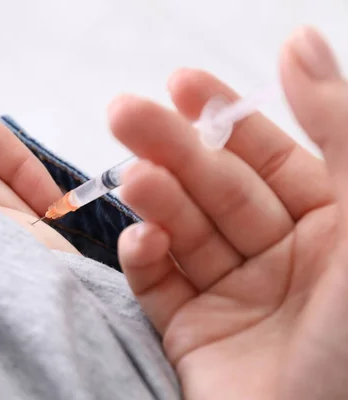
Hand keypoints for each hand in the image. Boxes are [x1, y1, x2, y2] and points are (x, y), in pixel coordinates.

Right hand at [113, 27, 347, 398]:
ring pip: (183, 230)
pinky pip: (159, 284)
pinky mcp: (192, 334)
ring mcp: (233, 296)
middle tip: (125, 112)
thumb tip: (298, 40)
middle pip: (215, 187)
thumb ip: (341, 128)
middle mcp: (281, 258)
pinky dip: (145, 258)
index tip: (182, 83)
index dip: (226, 115)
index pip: (267, 156)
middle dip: (171, 147)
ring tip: (133, 177)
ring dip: (155, 199)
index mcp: (332, 227)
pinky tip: (143, 239)